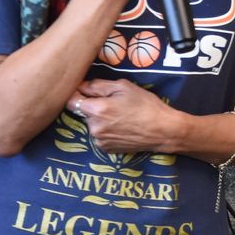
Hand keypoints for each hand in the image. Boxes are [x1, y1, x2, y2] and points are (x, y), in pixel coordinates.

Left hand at [66, 77, 182, 153]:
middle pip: (82, 113)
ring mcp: (99, 141)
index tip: (85, 91)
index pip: (71, 101)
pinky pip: (99, 135)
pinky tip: (121, 127)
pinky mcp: (106, 149)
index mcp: (96, 110)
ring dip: (99, 119)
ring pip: (91, 124)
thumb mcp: (123, 87)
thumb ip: (98, 86)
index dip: (76, 94)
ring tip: (119, 116)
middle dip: (92, 106)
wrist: (163, 130)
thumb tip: (81, 86)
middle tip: (111, 103)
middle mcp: (94, 128)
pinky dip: (105, 130)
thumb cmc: (145, 105)